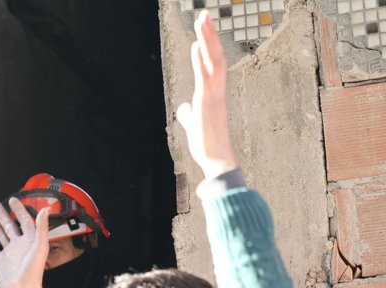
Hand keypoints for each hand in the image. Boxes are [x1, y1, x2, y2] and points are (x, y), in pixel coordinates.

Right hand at [0, 198, 53, 287]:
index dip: (19, 209)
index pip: (24, 220)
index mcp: (30, 240)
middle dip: (3, 214)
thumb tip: (45, 208)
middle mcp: (19, 244)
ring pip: (0, 234)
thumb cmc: (33, 270)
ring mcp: (8, 252)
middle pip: (10, 225)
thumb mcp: (40, 245)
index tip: (12, 200)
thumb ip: (41, 226)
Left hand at [175, 10, 236, 179]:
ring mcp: (214, 94)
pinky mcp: (208, 102)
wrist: (216, 159)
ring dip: (208, 39)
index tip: (203, 29)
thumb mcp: (193, 124)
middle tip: (204, 14)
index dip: (208, 45)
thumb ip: (188, 113)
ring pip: (214, 60)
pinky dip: (200, 60)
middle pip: (216, 55)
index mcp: (213, 92)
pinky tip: (196, 45)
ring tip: (202, 20)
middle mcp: (217, 89)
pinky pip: (204, 77)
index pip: (212, 63)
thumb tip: (182, 108)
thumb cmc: (206, 144)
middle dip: (210, 34)